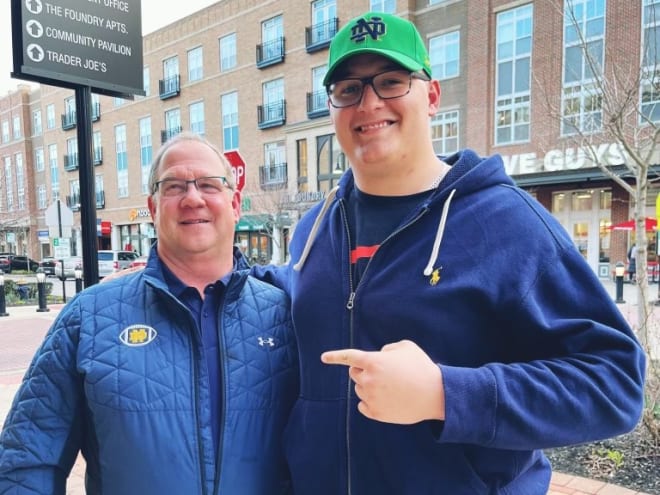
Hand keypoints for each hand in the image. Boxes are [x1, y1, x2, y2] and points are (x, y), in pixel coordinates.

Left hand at [321, 340, 444, 423]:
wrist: (435, 394)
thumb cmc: (421, 367)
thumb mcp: (406, 347)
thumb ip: (387, 348)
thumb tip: (380, 355)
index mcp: (373, 361)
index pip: (348, 357)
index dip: (335, 356)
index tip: (323, 358)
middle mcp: (368, 379)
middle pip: (354, 374)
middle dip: (364, 371)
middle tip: (382, 374)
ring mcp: (371, 397)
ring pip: (360, 389)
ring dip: (369, 386)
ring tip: (391, 388)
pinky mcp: (376, 413)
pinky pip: (363, 405)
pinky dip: (370, 402)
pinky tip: (384, 400)